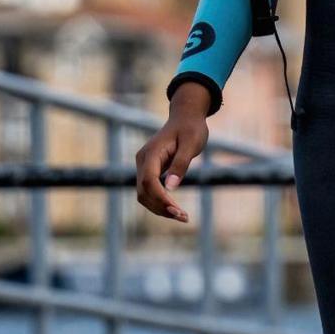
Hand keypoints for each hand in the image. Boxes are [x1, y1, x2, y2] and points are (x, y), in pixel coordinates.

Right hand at [135, 90, 211, 223]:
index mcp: (151, 153)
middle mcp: (142, 160)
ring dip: (159, 207)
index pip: (148, 181)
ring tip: (182, 216)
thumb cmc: (191, 128)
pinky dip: (160, 201)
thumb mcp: (192, 143)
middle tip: (183, 217)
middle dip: (161, 207)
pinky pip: (149, 190)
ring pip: (144, 194)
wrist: (186, 116)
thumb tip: (171, 188)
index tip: (176, 210)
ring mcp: (143, 165)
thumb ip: (181, 164)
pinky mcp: (148, 169)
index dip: (160, 198)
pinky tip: (175, 209)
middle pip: (143, 191)